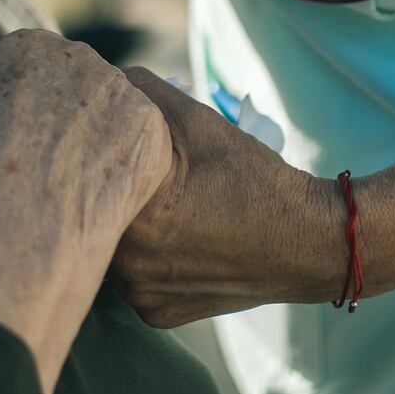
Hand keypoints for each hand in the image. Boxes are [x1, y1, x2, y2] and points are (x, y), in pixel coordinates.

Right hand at [0, 30, 171, 393]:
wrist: (14, 220)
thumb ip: (2, 99)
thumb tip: (17, 110)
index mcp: (25, 46)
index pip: (40, 67)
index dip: (36, 110)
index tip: (29, 143)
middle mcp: (76, 54)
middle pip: (83, 84)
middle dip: (76, 118)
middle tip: (60, 167)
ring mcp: (118, 87)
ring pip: (118, 113)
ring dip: (106, 142)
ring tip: (79, 188)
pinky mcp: (150, 124)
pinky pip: (145, 143)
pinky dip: (132, 170)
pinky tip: (106, 197)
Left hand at [112, 70, 347, 327]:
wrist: (310, 243)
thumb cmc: (254, 179)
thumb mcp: (199, 121)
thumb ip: (143, 90)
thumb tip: (105, 79)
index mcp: (136, 218)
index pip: (84, 177)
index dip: (93, 155)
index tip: (107, 145)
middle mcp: (131, 267)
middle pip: (95, 216)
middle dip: (111, 190)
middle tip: (136, 174)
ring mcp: (143, 297)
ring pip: (111, 248)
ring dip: (125, 225)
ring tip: (161, 205)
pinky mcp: (158, 315)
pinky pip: (133, 278)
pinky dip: (145, 257)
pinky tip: (174, 238)